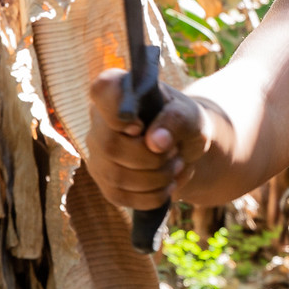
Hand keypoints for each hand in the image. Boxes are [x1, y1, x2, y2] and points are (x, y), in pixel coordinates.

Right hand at [85, 71, 208, 209]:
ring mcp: (98, 155)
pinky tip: (167, 181)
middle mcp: (98, 121)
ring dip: (158, 177)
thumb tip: (155, 142)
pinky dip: (154, 195)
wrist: (185, 148)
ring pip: (117, 176)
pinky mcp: (106, 184)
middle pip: (110, 145)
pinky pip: (123, 198)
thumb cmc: (184, 122)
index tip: (140, 125)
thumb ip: (177, 120)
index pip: (102, 90)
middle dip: (152, 157)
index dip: (118, 110)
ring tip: (176, 164)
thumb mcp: (191, 115)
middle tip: (175, 152)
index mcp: (118, 90)